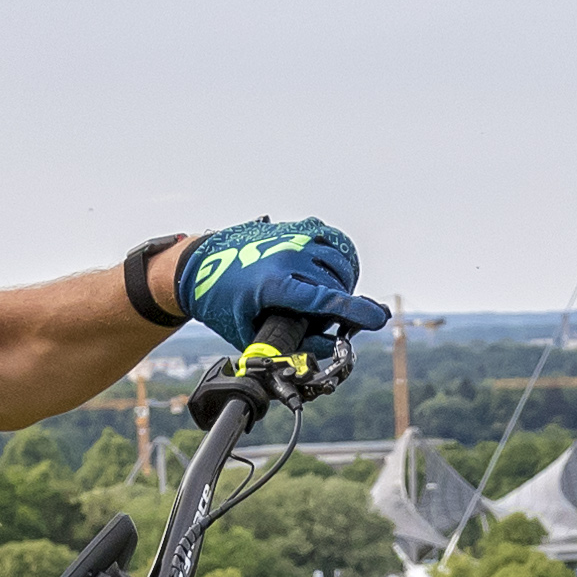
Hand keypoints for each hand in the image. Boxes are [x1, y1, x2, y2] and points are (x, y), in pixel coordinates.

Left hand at [173, 217, 387, 351]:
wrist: (198, 264)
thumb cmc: (221, 302)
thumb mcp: (248, 332)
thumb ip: (287, 343)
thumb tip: (326, 349)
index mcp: (274, 284)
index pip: (325, 298)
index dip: (355, 311)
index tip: (377, 319)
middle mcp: (287, 256)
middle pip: (336, 284)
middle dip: (341, 306)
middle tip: (326, 321)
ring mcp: (293, 237)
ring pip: (340, 260)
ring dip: (343, 282)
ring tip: (328, 298)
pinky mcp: (295, 227)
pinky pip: (333, 240)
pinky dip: (339, 257)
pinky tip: (331, 271)